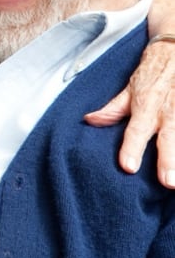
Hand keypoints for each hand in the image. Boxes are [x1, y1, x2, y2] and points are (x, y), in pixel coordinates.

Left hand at [83, 36, 174, 187]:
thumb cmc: (152, 74)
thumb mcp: (130, 89)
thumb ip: (113, 109)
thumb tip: (89, 120)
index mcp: (146, 106)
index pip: (136, 129)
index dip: (131, 147)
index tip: (128, 167)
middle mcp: (168, 111)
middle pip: (168, 138)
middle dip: (168, 160)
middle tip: (168, 183)